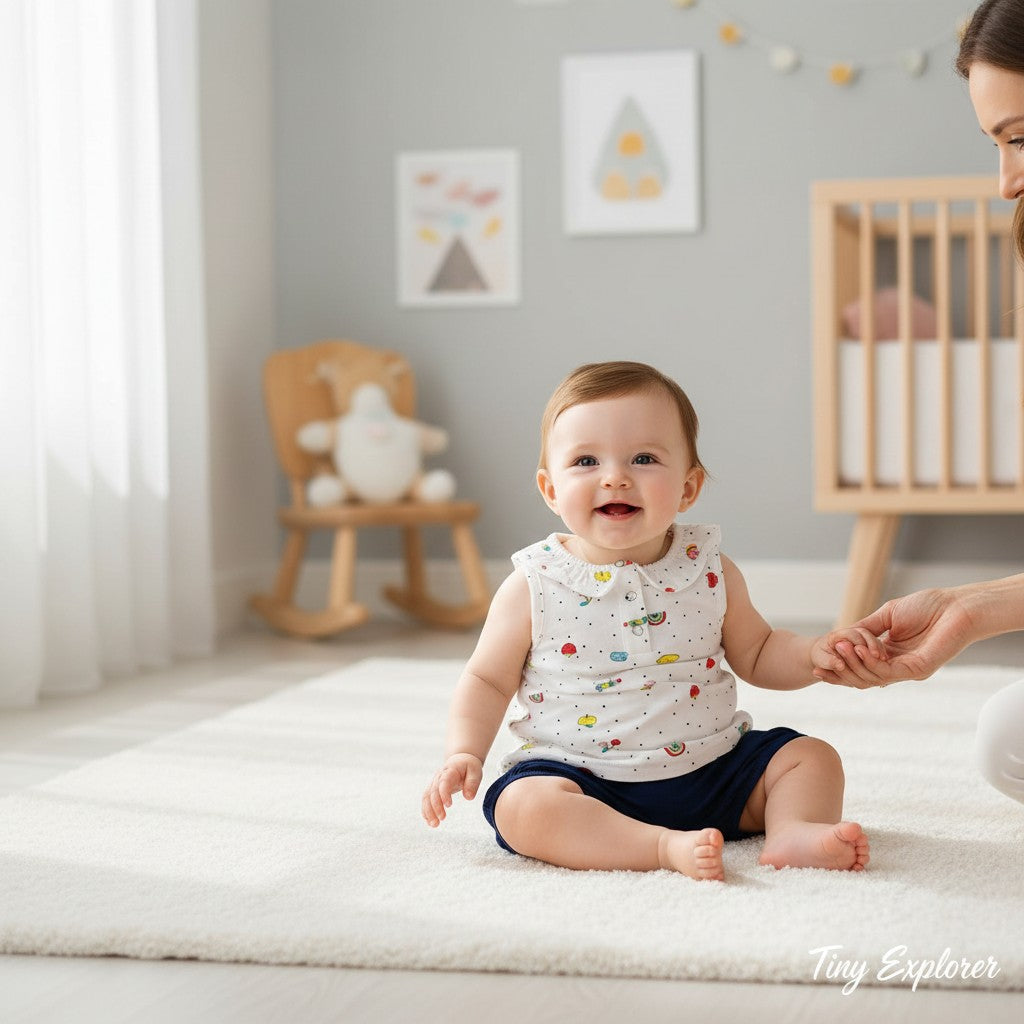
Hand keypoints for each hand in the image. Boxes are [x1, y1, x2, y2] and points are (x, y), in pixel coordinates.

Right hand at [422, 752, 483, 827]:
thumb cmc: (469, 766)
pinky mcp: (432, 789)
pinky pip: (426, 800)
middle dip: (435, 806)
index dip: (444, 793)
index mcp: (450, 771)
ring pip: (427, 796)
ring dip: (428, 811)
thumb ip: (473, 783)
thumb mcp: (475, 771)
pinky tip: (429, 821)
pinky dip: (426, 811)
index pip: (444, 782)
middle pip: (433, 791)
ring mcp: (434, 782)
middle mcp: (439, 776)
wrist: (460, 760)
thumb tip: (469, 798)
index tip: (449, 805)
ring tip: (434, 824)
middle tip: (442, 819)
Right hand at [815, 588, 975, 687]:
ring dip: (853, 664)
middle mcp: (898, 666)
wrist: (957, 606)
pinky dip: (870, 662)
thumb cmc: (929, 606)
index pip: (860, 667)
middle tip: (821, 661)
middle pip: (862, 677)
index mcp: (890, 654)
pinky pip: (888, 672)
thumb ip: (865, 628)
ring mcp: (908, 670)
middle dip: (840, 670)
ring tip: (840, 647)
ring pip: (872, 677)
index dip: (838, 668)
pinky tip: (858, 649)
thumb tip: (842, 636)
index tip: (816, 666)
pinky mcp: (918, 669)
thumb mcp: (887, 615)